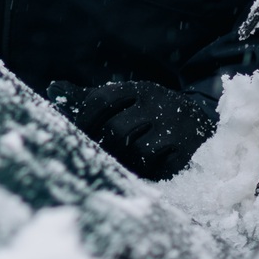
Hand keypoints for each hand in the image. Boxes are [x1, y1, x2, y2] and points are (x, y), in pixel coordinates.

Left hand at [49, 79, 216, 180]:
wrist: (204, 121)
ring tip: (126, 159)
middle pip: (117, 130)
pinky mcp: (189, 151)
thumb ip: (90, 97)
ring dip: (128, 160)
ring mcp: (176, 128)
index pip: (100, 100)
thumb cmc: (151, 111)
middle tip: (100, 153)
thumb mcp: (126, 98)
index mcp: (138, 89)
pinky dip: (150, 171)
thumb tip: (53, 88)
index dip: (83, 120)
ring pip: (138, 151)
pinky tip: (148, 166)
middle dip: (105, 145)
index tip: (77, 135)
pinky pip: (160, 168)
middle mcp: (158, 104)